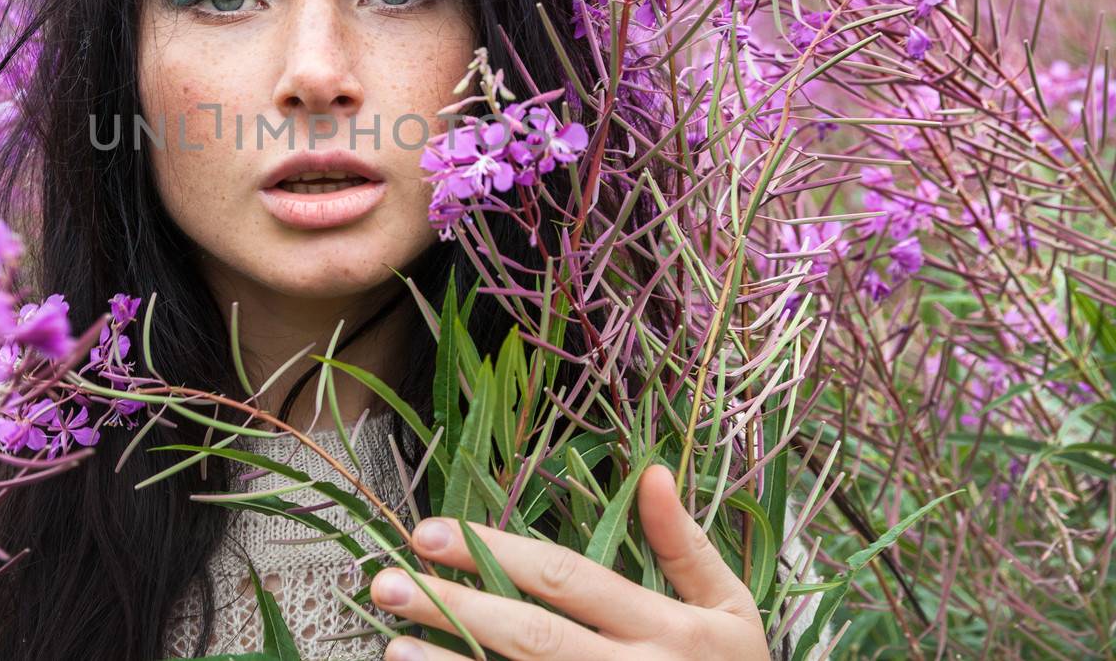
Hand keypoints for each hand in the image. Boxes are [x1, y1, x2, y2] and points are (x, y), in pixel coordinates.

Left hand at [368, 464, 768, 659]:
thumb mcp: (731, 608)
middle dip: (454, 606)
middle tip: (384, 582)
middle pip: (529, 636)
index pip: (566, 580)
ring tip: (391, 644)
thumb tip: (652, 472)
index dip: (497, 553)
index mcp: (666, 628)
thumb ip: (688, 545)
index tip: (432, 531)